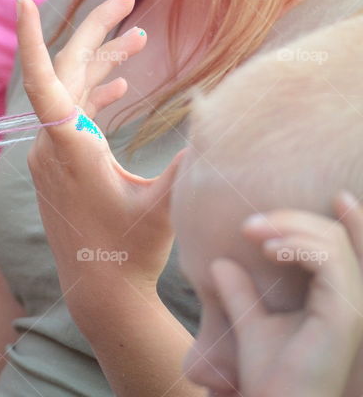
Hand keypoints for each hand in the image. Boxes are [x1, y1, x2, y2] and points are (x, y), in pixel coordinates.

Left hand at [15, 0, 186, 308]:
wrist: (99, 291)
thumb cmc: (129, 253)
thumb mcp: (163, 208)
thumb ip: (186, 166)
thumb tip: (215, 120)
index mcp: (69, 148)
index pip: (43, 83)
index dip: (31, 40)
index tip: (20, 1)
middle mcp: (52, 144)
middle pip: (67, 72)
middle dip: (96, 31)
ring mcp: (53, 153)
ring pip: (73, 92)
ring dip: (103, 63)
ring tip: (138, 35)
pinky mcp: (60, 162)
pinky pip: (73, 115)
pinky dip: (97, 94)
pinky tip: (123, 81)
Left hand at [209, 193, 362, 396]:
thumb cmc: (270, 375)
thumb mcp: (250, 323)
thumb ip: (240, 292)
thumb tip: (219, 263)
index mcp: (339, 299)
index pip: (351, 248)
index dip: (351, 218)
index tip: (333, 194)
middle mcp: (353, 300)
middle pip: (336, 235)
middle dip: (293, 217)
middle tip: (249, 223)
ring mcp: (354, 307)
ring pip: (333, 241)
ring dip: (290, 226)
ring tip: (252, 232)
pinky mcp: (346, 314)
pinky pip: (330, 262)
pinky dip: (299, 246)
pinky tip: (268, 249)